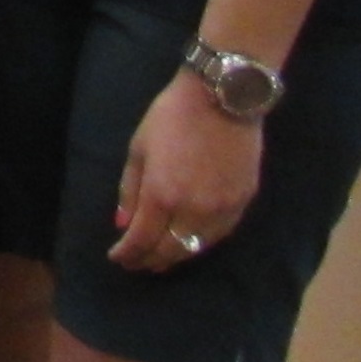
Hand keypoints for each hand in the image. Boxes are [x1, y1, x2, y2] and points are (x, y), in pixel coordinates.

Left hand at [112, 72, 262, 271]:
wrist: (222, 97)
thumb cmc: (172, 117)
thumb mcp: (139, 149)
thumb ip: (129, 191)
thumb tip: (122, 226)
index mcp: (161, 195)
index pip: (141, 240)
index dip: (127, 254)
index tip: (117, 258)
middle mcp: (193, 209)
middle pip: (169, 250)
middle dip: (148, 260)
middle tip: (137, 264)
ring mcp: (222, 208)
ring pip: (196, 248)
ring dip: (175, 257)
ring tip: (161, 260)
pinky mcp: (243, 201)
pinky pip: (220, 235)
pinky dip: (201, 244)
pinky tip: (190, 243)